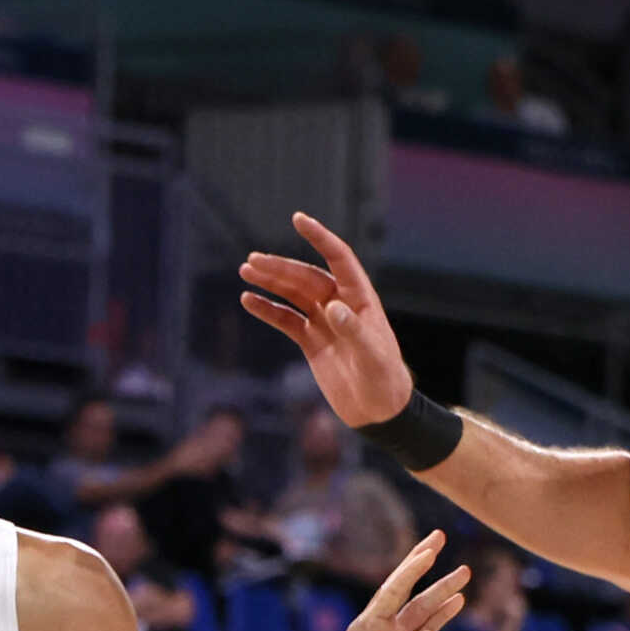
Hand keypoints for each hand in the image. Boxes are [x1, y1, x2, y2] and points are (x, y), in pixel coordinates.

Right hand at [237, 213, 415, 427]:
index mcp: (360, 299)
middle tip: (252, 261)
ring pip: (293, 295)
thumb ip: (354, 331)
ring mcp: (324, 323)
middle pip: (306, 277)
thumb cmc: (384, 381)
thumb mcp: (372, 356)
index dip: (319, 238)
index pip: (338, 258)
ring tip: (245, 271)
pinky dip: (268, 310)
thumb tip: (333, 308)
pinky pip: (286, 320)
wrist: (379, 411)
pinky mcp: (312, 342)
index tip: (298, 219)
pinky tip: (249, 301)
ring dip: (270, 283)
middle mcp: (341, 305)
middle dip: (280, 268)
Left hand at [311, 532, 466, 630]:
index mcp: (368, 626)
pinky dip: (443, 617)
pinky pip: (428, 630)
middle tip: (442, 536)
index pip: (392, 589)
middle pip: (409, 590)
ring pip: (423, 610)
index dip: (411, 568)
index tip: (430, 548)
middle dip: (426, 564)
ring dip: (442, 592)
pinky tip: (458, 602)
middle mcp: (382, 628)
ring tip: (464, 573)